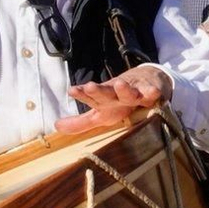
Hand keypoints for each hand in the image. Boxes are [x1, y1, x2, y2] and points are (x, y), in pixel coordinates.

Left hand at [58, 64, 173, 133]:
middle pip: (107, 92)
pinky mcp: (150, 92)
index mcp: (103, 101)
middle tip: (91, 87)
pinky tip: (152, 92)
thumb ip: (80, 122)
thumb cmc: (119, 102)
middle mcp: (116, 95)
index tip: (72, 91)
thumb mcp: (100, 114)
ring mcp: (134, 92)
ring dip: (124, 89)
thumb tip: (56, 126)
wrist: (146, 82)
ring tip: (120, 84)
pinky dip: (152, 92)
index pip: (90, 98)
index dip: (82, 95)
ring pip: (129, 91)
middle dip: (99, 90)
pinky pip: (152, 93)